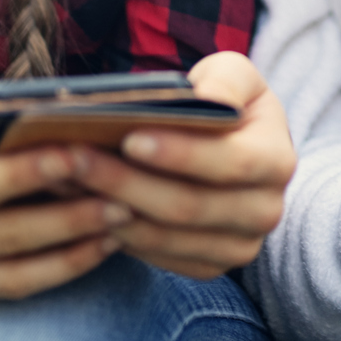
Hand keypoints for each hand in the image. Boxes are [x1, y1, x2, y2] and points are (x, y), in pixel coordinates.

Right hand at [0, 98, 131, 298]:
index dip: (28, 170)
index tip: (80, 150)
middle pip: (3, 235)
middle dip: (70, 214)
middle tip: (126, 189)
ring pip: (12, 273)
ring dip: (74, 250)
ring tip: (124, 220)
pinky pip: (5, 290)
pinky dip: (54, 273)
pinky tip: (94, 248)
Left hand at [69, 52, 296, 278]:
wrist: (234, 146)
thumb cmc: (228, 101)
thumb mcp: (234, 74)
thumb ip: (225, 80)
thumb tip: (206, 101)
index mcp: (277, 160)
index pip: (231, 163)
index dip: (180, 153)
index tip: (129, 138)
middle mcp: (265, 211)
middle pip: (188, 206)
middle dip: (126, 182)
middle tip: (74, 158)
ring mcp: (238, 247)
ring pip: (164, 236)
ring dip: (108, 209)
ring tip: (63, 177)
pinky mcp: (208, 266)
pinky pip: (155, 256)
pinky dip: (113, 231)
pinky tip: (78, 203)